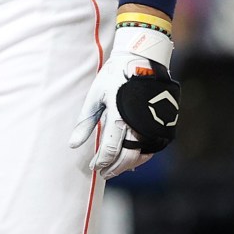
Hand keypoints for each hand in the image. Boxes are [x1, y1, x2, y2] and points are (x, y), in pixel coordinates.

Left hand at [68, 25, 177, 178]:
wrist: (142, 59)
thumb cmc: (114, 76)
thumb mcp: (95, 96)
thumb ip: (86, 122)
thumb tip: (72, 145)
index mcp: (120, 117)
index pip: (110, 150)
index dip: (101, 162)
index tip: (94, 167)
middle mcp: (138, 125)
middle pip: (127, 157)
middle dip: (114, 168)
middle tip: (103, 174)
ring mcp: (152, 125)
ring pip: (141, 155)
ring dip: (128, 165)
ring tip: (115, 168)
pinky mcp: (161, 124)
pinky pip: (151, 147)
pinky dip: (141, 156)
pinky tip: (132, 159)